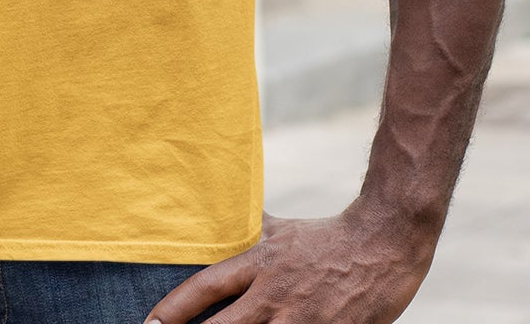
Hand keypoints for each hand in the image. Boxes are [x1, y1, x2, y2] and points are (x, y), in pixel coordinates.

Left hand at [143, 205, 431, 322]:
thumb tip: (214, 216)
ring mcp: (301, 320)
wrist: (380, 244)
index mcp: (258, 264)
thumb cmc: (323, 236)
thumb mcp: (278, 228)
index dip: (174, 309)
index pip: (205, 288)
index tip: (149, 323)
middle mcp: (273, 295)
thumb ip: (245, 229)